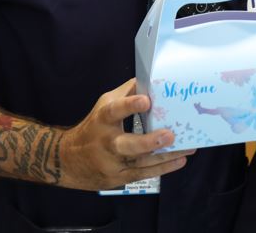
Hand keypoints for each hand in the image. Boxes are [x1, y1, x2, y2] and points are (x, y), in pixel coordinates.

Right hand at [60, 78, 193, 190]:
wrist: (69, 160)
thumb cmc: (94, 126)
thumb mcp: (104, 104)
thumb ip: (126, 92)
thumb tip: (150, 77)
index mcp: (103, 119)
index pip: (115, 111)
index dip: (129, 105)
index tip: (146, 100)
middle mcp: (107, 142)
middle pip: (126, 145)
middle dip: (148, 142)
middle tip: (170, 135)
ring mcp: (112, 163)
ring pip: (140, 162)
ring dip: (165, 156)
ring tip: (186, 148)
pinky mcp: (119, 178)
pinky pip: (143, 174)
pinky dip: (163, 169)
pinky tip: (179, 160)